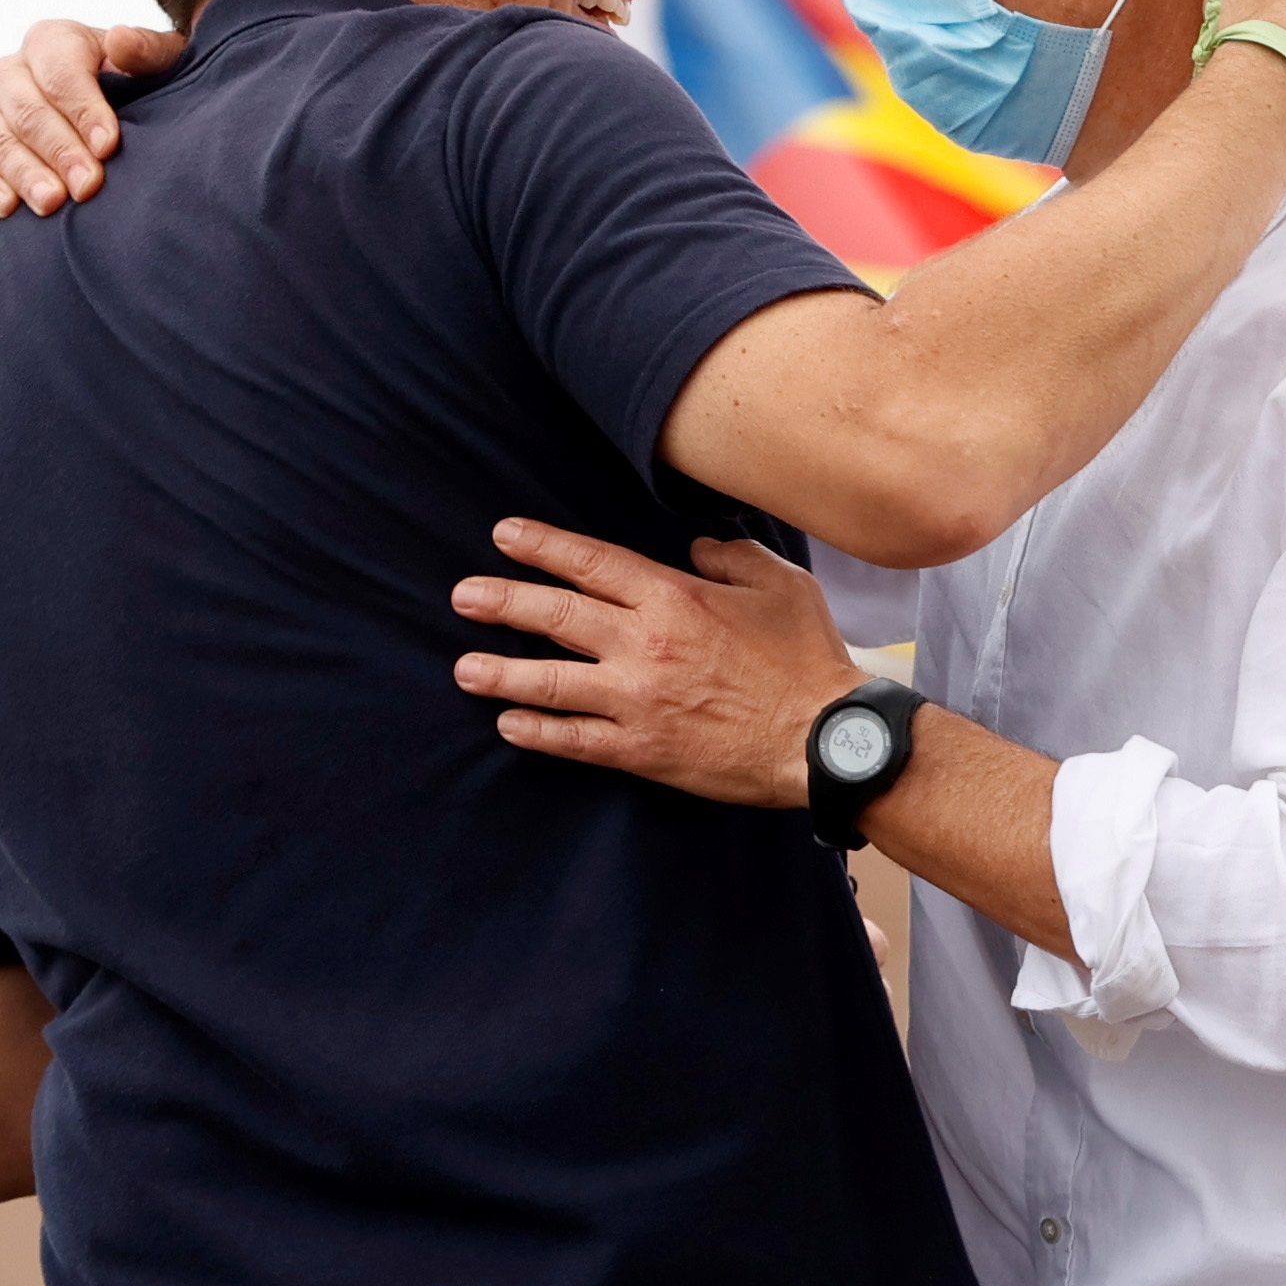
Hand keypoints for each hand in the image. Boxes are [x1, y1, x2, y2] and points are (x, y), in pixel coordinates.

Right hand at [0, 17, 183, 216]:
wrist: (119, 101)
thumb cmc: (139, 81)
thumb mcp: (156, 60)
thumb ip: (145, 50)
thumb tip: (120, 40)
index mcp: (52, 42)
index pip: (61, 74)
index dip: (83, 110)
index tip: (108, 145)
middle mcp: (14, 71)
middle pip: (28, 112)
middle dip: (59, 151)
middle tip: (87, 185)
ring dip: (25, 174)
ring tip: (52, 203)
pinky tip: (8, 208)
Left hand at [453, 523, 859, 808]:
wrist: (822, 738)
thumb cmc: (807, 659)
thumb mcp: (781, 586)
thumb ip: (732, 557)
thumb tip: (697, 549)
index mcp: (674, 598)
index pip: (590, 563)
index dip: (541, 547)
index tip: (503, 536)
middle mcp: (644, 644)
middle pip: (554, 615)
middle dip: (502, 602)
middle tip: (463, 597)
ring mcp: (636, 700)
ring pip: (550, 681)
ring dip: (501, 673)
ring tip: (465, 668)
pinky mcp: (641, 748)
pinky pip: (574, 740)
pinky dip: (538, 732)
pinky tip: (509, 724)